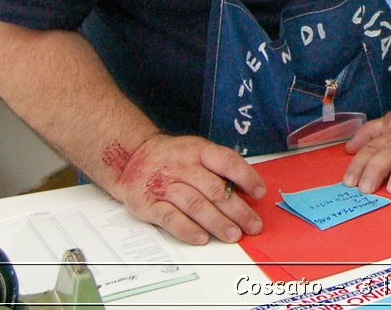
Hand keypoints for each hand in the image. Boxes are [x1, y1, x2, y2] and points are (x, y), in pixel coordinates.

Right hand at [108, 133, 265, 245]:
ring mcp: (165, 185)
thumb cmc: (172, 158)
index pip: (227, 162)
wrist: (131, 158)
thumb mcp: (196, 151)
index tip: (260, 193)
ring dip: (217, 223)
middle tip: (253, 225)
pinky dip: (188, 230)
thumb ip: (218, 168)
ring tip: (234, 235)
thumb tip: (246, 190)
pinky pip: (171, 218)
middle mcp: (182, 166)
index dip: (246, 177)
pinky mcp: (149, 204)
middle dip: (238, 210)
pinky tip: (202, 238)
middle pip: (214, 189)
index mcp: (198, 151)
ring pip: (195, 205)